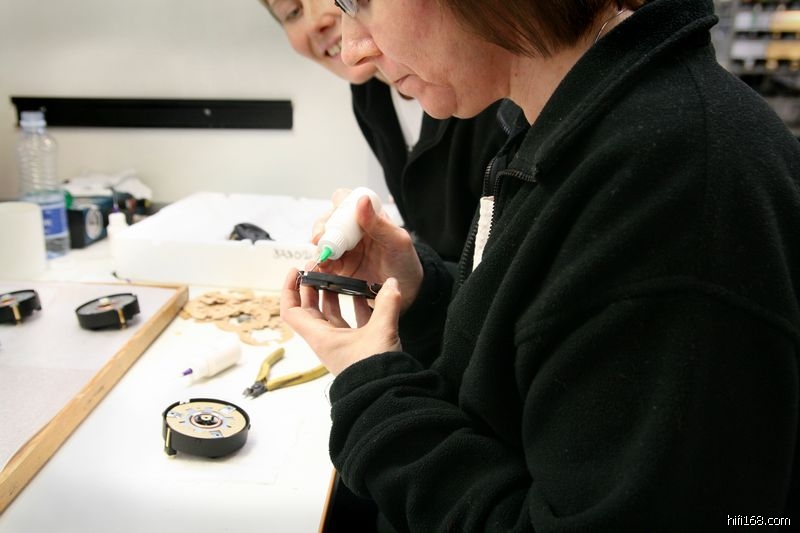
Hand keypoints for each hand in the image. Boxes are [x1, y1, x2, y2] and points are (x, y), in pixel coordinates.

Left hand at [280, 269, 402, 374]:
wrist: (385, 396)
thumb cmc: (373, 371)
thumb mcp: (381, 332)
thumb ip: (387, 304)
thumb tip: (392, 283)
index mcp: (321, 338)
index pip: (292, 311)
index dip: (290, 290)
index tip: (296, 271)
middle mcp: (326, 341)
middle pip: (310, 310)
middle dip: (313, 288)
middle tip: (321, 268)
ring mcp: (341, 345)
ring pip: (331, 315)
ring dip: (334, 296)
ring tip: (342, 277)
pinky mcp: (356, 348)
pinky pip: (350, 322)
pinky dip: (354, 308)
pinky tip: (366, 296)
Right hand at [314, 190, 422, 311]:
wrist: (408, 293)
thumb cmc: (406, 263)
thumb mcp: (398, 242)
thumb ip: (379, 223)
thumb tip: (362, 200)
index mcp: (369, 218)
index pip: (346, 202)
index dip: (337, 207)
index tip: (335, 218)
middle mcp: (354, 231)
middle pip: (329, 221)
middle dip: (321, 229)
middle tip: (321, 240)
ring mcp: (345, 249)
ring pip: (323, 242)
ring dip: (319, 248)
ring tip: (323, 258)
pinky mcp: (340, 268)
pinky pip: (324, 263)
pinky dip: (319, 265)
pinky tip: (322, 269)